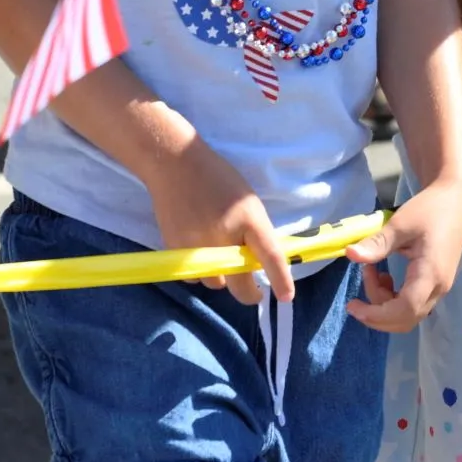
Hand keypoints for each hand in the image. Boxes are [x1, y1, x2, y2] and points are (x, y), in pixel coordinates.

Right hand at [141, 135, 296, 301]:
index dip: (281, 280)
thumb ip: (254, 232)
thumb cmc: (217, 179)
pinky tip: (200, 251)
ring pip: (216, 283)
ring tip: (220, 256)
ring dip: (223, 277)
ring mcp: (198, 246)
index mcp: (249, 218)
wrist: (174, 165)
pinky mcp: (175, 251)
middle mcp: (224, 236)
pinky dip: (201, 272)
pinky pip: (194, 277)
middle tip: (255, 292)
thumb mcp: (247, 201)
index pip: (269, 256)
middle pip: (240, 284)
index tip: (286, 297)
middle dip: (250, 293)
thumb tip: (259, 262)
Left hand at [347, 176, 461, 329]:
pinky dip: (394, 298)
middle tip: (355, 298)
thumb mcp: (400, 224)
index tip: (353, 305)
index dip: (377, 314)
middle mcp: (439, 287)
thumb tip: (350, 255)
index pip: (404, 310)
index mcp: (431, 273)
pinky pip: (413, 303)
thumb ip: (377, 244)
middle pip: (406, 319)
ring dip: (384, 302)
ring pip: (409, 313)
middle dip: (377, 314)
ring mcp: (440, 287)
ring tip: (371, 272)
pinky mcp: (437, 283)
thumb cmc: (430, 208)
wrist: (454, 198)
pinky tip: (385, 277)